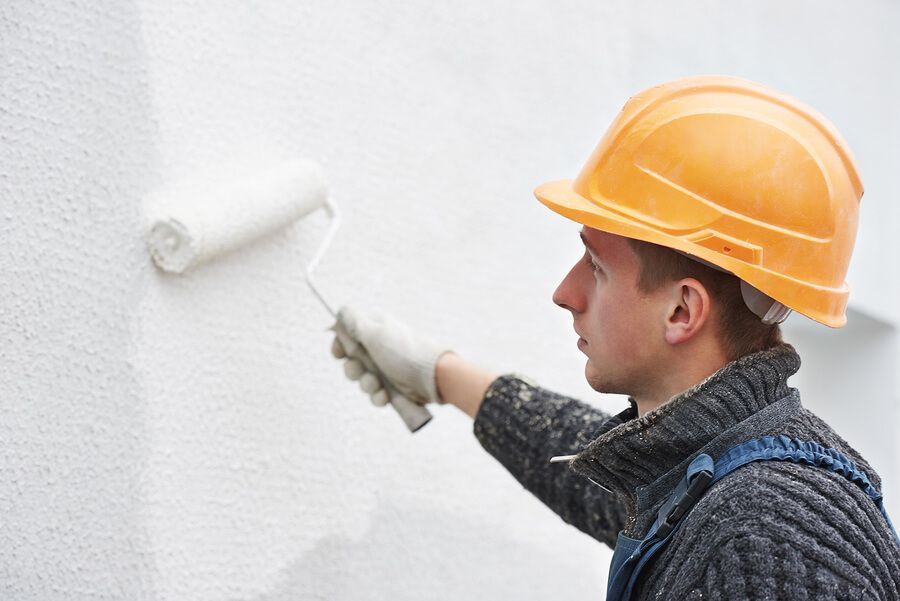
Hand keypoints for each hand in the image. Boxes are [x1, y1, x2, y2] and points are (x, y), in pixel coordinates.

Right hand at [330, 305, 452, 406]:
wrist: (434, 376)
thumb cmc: (404, 352)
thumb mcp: (376, 333)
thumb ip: (354, 322)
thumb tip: (341, 310)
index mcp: (375, 329)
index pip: (347, 336)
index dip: (340, 347)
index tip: (340, 355)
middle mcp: (379, 347)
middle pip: (352, 361)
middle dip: (354, 370)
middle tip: (362, 371)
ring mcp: (387, 367)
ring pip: (363, 379)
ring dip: (367, 385)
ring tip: (378, 386)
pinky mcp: (394, 386)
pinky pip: (376, 393)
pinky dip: (378, 397)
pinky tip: (385, 396)